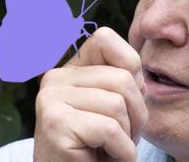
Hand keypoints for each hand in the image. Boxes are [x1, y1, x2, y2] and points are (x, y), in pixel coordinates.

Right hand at [34, 27, 147, 161]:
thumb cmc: (99, 147)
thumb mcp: (113, 107)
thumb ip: (121, 80)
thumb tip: (136, 67)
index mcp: (70, 70)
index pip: (105, 38)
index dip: (130, 66)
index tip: (127, 100)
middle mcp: (55, 78)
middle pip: (122, 77)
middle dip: (137, 112)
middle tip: (125, 136)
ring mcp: (51, 98)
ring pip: (117, 103)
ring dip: (128, 135)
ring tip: (114, 148)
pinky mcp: (55, 122)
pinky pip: (109, 128)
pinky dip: (121, 151)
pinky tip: (106, 158)